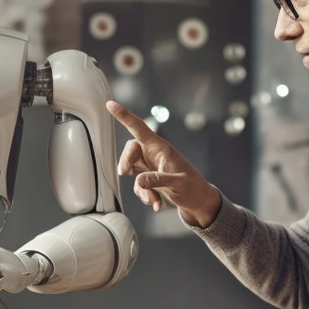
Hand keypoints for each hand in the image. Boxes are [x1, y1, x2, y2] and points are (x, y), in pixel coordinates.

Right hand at [106, 101, 221, 227]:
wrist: (198, 201)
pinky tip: (156, 203)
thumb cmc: (193, 187)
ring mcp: (151, 167)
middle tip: (126, 174)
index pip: (139, 128)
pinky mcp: (149, 179)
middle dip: (125, 162)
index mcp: (161, 148)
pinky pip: (138, 184)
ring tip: (153, 199)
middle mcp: (154, 154)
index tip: (110, 104)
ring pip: (131, 169)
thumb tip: (138, 181)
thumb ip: (158, 180)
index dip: (124, 116)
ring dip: (139, 187)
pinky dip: (144, 195)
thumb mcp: (179, 183)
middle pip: (130, 149)